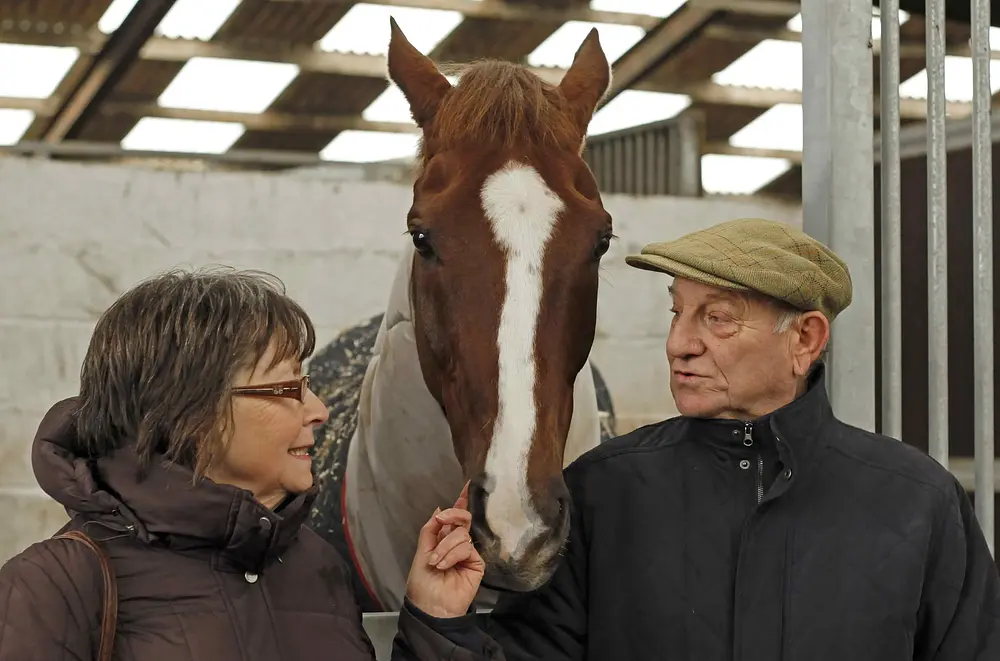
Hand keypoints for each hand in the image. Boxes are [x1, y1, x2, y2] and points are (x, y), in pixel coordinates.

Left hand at [404, 482, 483, 618]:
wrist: (430, 605)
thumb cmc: (422, 582)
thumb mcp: (421, 551)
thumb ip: (430, 529)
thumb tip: (439, 509)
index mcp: (443, 540)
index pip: (454, 518)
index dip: (460, 502)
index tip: (467, 486)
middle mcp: (457, 544)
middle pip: (461, 520)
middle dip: (452, 515)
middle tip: (441, 521)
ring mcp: (468, 553)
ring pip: (460, 534)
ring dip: (444, 546)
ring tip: (436, 562)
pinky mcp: (476, 563)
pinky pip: (465, 547)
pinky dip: (452, 554)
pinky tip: (444, 565)